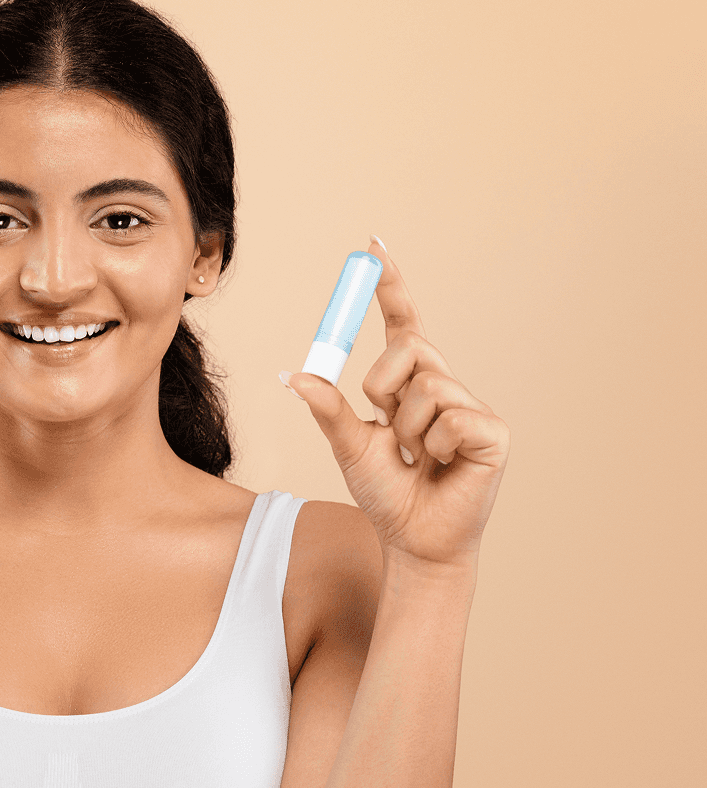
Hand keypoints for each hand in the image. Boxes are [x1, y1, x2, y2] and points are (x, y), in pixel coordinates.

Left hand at [280, 238, 509, 569]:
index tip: (373, 247)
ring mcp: (472, 407)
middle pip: (406, 348)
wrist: (413, 541)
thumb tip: (293, 374)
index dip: (390, 286)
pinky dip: (432, 445)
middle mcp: (445, 386)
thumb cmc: (386, 493)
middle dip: (381, 387)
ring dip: (405, 429)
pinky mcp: (494, 432)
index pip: (403, 325)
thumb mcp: (348, 445)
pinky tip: (442, 466)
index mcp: (411, 384)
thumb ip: (327, 408)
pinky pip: (449, 418)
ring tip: (417, 457)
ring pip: (425, 386)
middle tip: (388, 429)